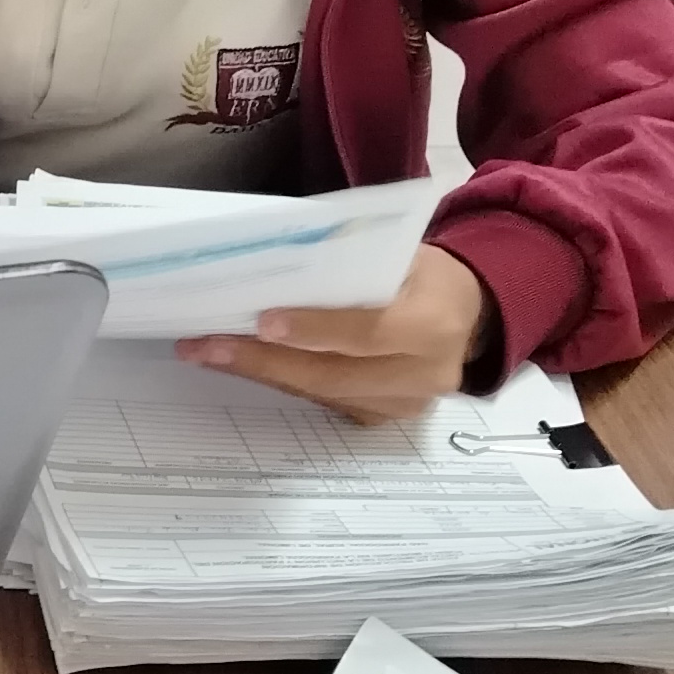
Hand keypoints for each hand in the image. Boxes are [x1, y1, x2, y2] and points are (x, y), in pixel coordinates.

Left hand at [178, 244, 493, 423]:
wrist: (466, 313)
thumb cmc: (424, 275)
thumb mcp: (403, 256)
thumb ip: (352, 268)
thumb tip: (274, 269)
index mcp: (434, 324)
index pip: (367, 332)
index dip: (314, 329)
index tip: (263, 322)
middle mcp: (423, 374)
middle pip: (332, 373)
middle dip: (263, 360)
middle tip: (206, 344)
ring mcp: (403, 404)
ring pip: (320, 392)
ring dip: (260, 373)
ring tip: (208, 352)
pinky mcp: (383, 417)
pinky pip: (323, 402)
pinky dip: (281, 381)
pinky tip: (242, 364)